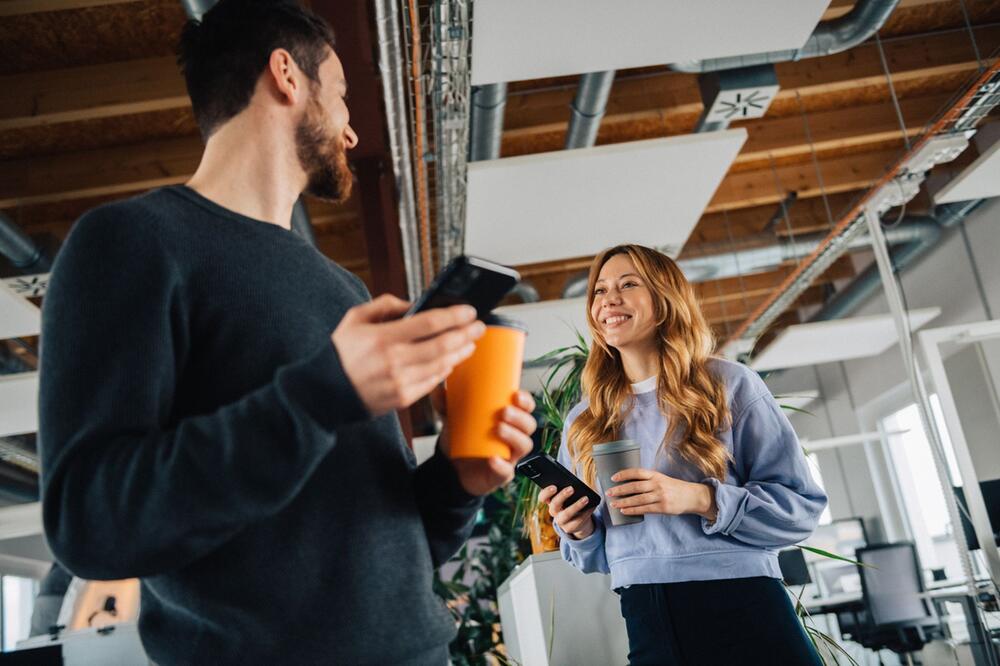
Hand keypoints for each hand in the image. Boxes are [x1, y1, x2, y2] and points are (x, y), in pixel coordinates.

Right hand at [331, 295, 485, 415]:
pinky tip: (451, 361)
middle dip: (467, 334)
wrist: (325, 391)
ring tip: (470, 343)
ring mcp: (400, 383)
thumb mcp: (356, 319)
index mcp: (382, 338)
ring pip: (442, 366)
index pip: (429, 323)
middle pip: (443, 346)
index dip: (454, 316)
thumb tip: (414, 303)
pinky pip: (432, 383)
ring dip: (460, 353)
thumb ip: (385, 305)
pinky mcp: (403, 399)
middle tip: (479, 326)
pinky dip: (445, 370)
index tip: (469, 310)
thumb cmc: (341, 353)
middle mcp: (394, 361)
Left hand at [438, 390, 536, 495]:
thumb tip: (438, 388)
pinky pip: (507, 471)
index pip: (526, 407)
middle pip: (529, 425)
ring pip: (524, 445)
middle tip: (503, 411)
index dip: (526, 401)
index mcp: (507, 419)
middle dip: (520, 417)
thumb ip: (445, 403)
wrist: (450, 466)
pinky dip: (501, 465)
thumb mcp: (451, 417)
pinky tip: (492, 459)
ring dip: (514, 436)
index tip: (516, 395)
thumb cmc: (460, 438)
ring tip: (498, 429)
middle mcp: (513, 436)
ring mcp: (510, 455)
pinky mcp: (501, 474)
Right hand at [538, 485, 597, 539]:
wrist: (578, 520)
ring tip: (586, 498)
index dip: (546, 492)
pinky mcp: (569, 528)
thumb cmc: (572, 502)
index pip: (542, 497)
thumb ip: (568, 489)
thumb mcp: (569, 495)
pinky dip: (586, 513)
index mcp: (550, 500)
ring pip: (566, 515)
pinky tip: (592, 506)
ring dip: (576, 506)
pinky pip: (577, 521)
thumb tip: (577, 485)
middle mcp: (553, 511)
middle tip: (571, 488)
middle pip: (554, 505)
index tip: (554, 487)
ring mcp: (560, 521)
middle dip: (562, 496)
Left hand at [606, 468, 717, 520]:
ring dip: (624, 502)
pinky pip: (644, 509)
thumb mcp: (661, 479)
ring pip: (638, 499)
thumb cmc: (673, 487)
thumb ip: (647, 480)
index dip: (624, 474)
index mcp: (655, 475)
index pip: (637, 472)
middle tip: (608, 492)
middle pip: (635, 487)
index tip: (613, 478)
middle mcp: (657, 484)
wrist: (692, 496)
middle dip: (620, 490)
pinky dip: (633, 510)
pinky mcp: (663, 508)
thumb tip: (627, 483)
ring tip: (613, 504)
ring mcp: (660, 496)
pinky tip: (624, 511)